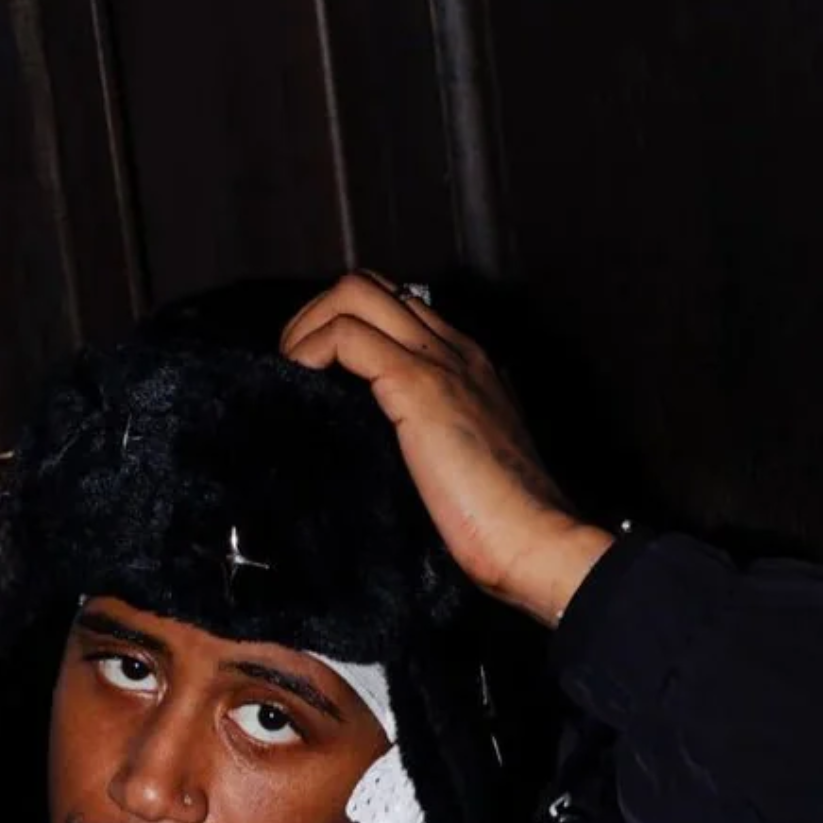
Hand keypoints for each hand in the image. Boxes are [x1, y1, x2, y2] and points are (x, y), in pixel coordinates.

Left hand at [281, 272, 613, 626]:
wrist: (530, 536)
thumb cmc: (496, 520)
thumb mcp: (457, 464)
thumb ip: (425, 440)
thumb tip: (375, 446)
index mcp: (467, 365)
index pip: (397, 309)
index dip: (346, 327)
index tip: (316, 370)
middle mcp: (454, 349)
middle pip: (372, 286)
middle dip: (317, 313)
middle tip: (294, 364)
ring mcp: (438, 361)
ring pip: (356, 293)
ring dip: (308, 325)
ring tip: (292, 369)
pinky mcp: (417, 385)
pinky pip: (346, 336)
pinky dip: (310, 349)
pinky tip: (300, 381)